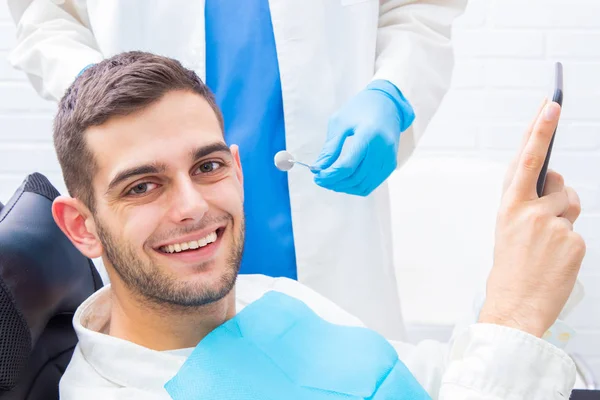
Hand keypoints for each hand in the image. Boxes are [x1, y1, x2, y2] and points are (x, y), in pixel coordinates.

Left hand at [313, 80, 413, 196]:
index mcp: (368, 135)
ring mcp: (389, 158)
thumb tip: (317, 169)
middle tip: (320, 179)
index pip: (346, 166)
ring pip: (363, 185)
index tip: (316, 177)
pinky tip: (344, 181)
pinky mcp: (391, 164)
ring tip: (330, 181)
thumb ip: (330, 148)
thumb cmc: (360, 110)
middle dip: (334, 183)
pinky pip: (371, 184)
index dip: (329, 176)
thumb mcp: (340, 123)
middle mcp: (382, 149)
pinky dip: (355, 187)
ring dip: (344, 187)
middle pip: (354, 178)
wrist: (387, 103)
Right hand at [478, 101, 585, 337]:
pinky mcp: (572, 241)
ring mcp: (552, 225)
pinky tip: (556, 259)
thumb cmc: (509, 266)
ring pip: (571, 204)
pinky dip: (570, 243)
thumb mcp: (507, 226)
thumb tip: (553, 182)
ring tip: (548, 244)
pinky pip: (578, 230)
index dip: (539, 129)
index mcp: (509, 204)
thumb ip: (526, 199)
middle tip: (543, 218)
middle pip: (557, 181)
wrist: (515, 304)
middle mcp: (529, 210)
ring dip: (564, 218)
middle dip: (556, 193)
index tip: (551, 105)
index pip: (527, 157)